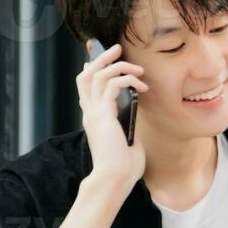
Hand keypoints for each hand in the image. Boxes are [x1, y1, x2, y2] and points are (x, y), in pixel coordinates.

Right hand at [77, 39, 147, 196]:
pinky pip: (111, 85)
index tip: (106, 58)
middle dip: (101, 58)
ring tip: (138, 68)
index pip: (85, 86)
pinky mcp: (103, 115)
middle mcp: (90, 113)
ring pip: (96, 75)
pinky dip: (127, 79)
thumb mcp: (128, 141)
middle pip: (86, 75)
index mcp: (93, 118)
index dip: (93, 68)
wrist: (116, 180)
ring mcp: (94, 113)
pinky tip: (142, 86)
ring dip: (118, 65)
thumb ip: (128, 127)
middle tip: (117, 47)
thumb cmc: (124, 167)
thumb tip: (135, 119)